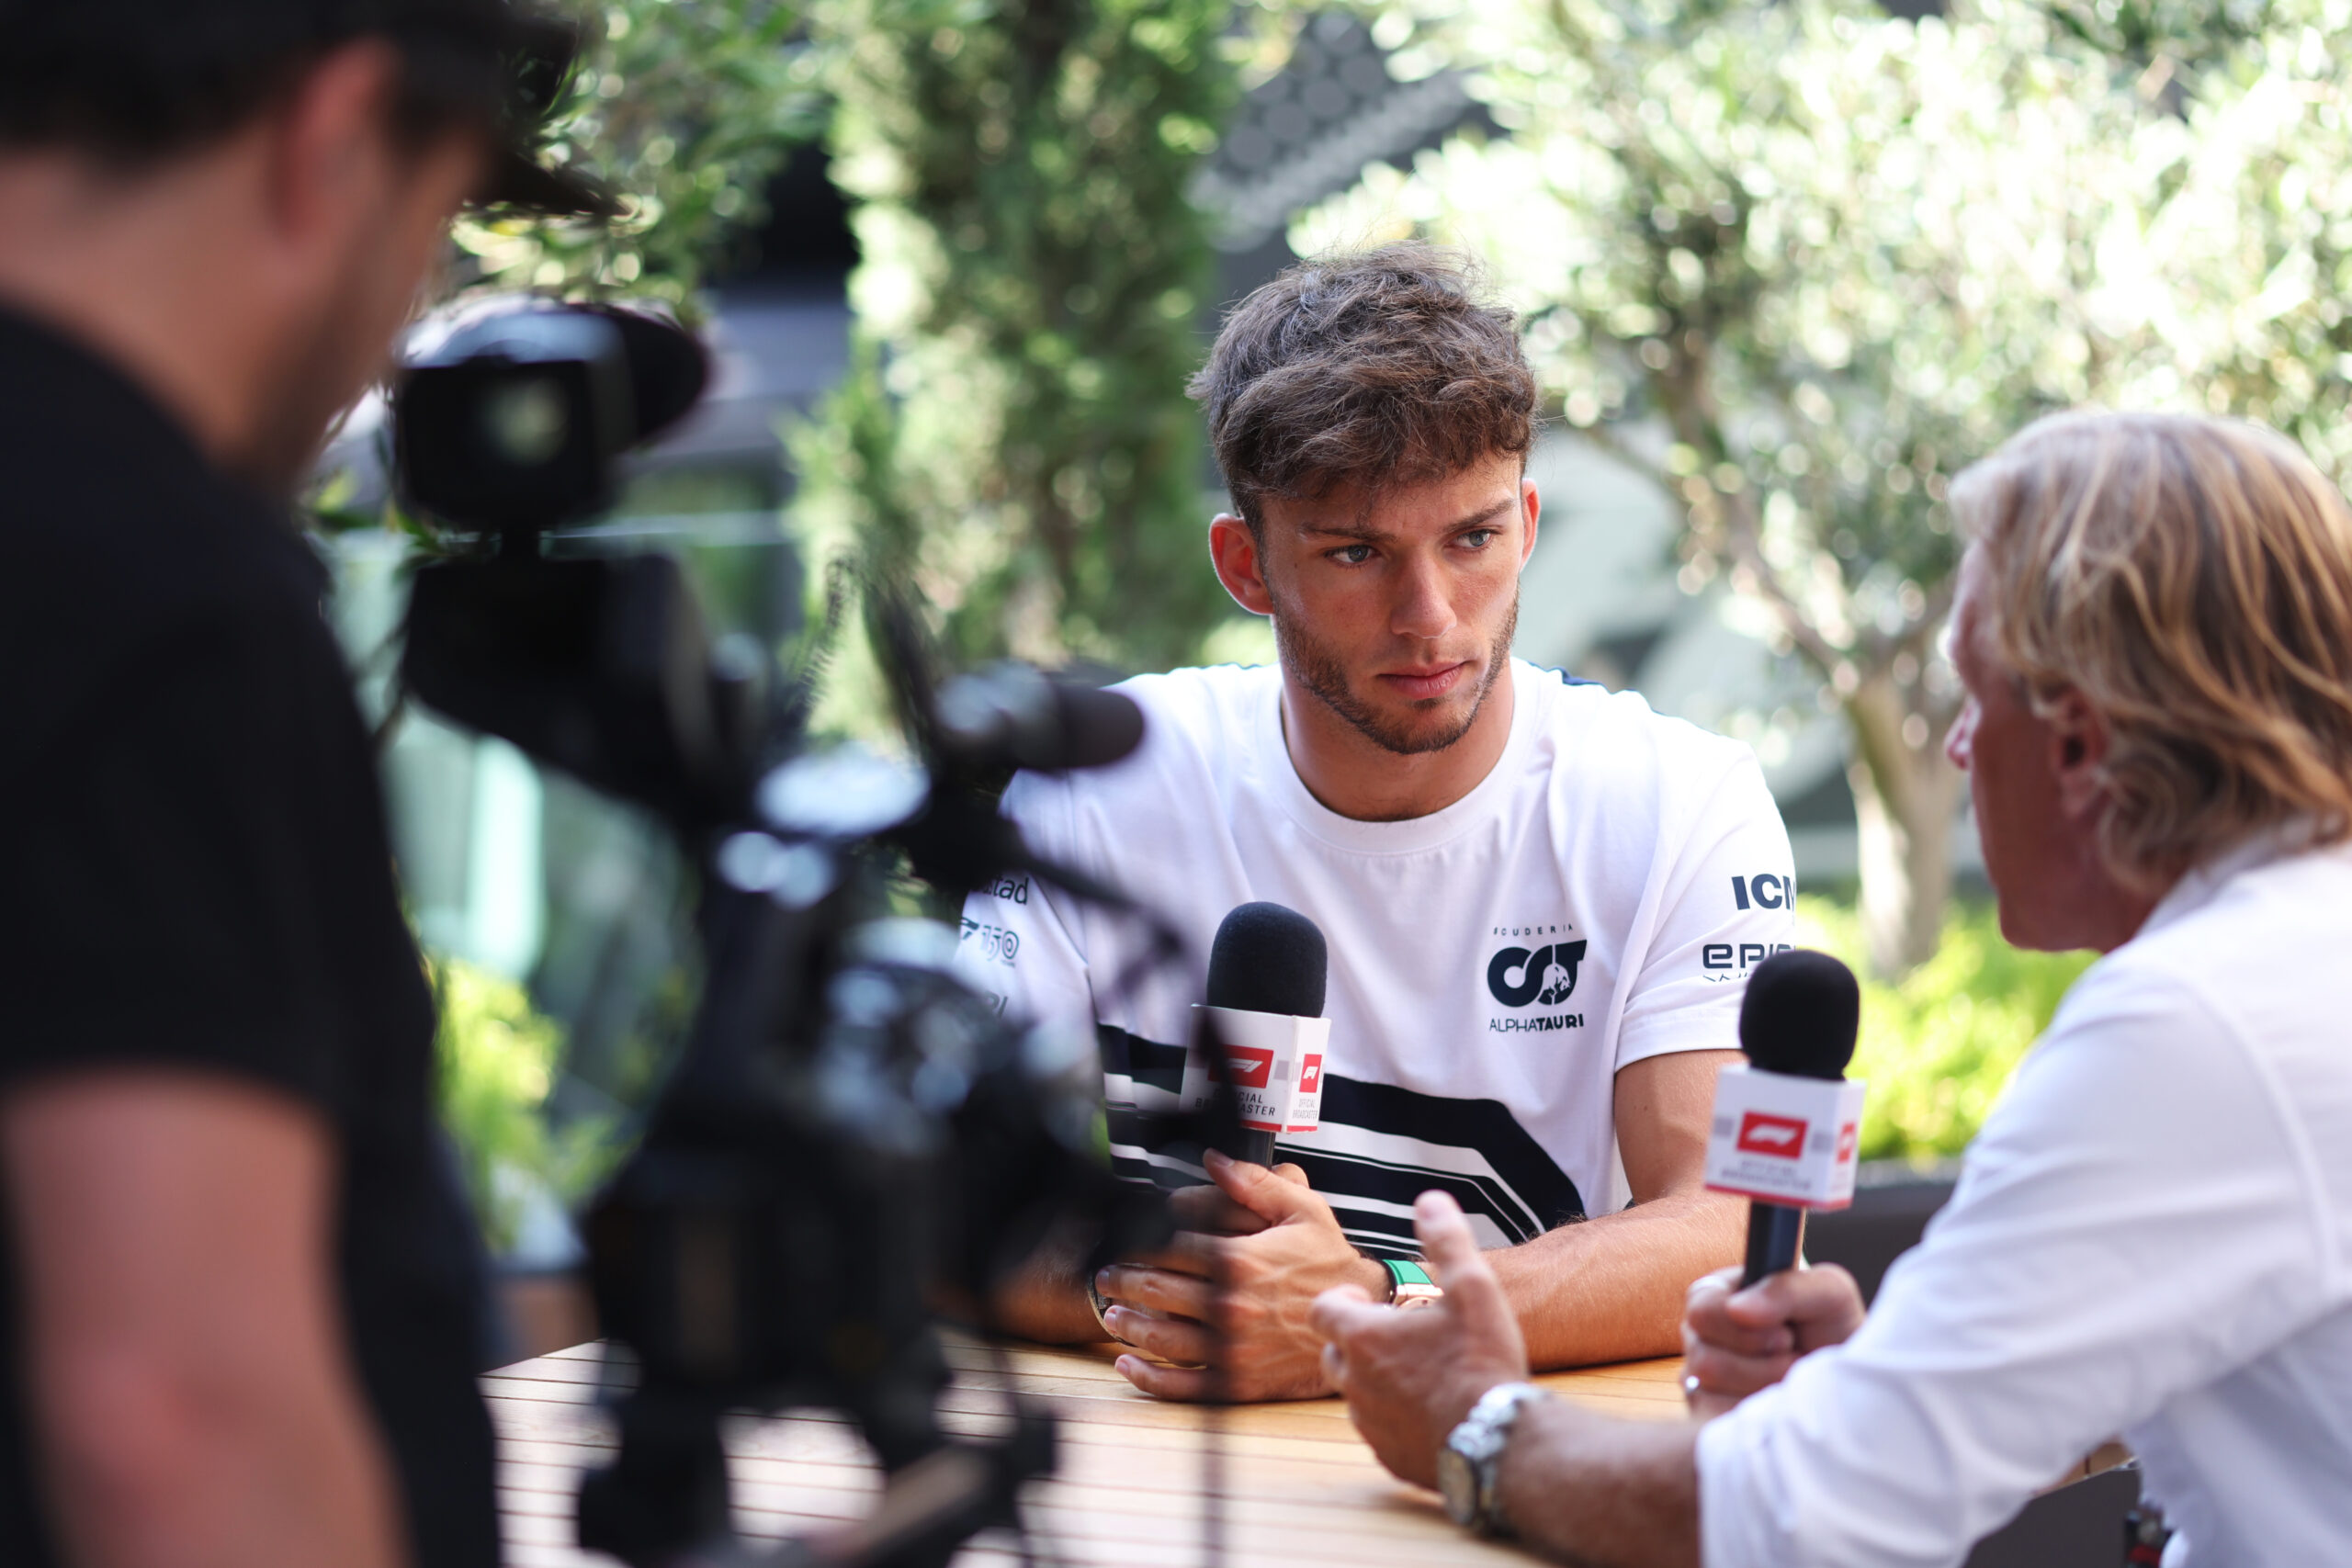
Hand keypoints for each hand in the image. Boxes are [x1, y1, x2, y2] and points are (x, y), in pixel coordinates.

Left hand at [1097, 1149, 1387, 1401]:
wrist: (1359, 1320)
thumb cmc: (1328, 1262)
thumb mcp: (1302, 1210)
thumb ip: (1253, 1182)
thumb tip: (1211, 1159)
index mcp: (1238, 1261)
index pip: (1168, 1247)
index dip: (1138, 1241)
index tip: (1122, 1239)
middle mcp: (1229, 1306)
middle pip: (1155, 1290)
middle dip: (1121, 1280)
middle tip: (1104, 1275)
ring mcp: (1231, 1348)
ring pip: (1159, 1337)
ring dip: (1126, 1323)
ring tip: (1111, 1312)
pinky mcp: (1236, 1383)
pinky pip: (1181, 1386)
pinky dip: (1147, 1377)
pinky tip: (1127, 1364)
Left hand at [1309, 1190, 1529, 1489]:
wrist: (1500, 1441)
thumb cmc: (1483, 1362)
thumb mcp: (1473, 1286)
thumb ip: (1446, 1240)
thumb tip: (1430, 1202)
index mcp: (1365, 1337)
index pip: (1323, 1309)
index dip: (1342, 1299)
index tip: (1367, 1299)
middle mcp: (1355, 1381)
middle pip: (1333, 1352)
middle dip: (1355, 1339)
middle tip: (1394, 1333)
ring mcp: (1369, 1423)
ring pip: (1355, 1393)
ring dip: (1375, 1378)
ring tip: (1416, 1370)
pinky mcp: (1387, 1456)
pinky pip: (1377, 1430)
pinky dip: (1393, 1416)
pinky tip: (1428, 1409)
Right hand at [1679, 1263, 1865, 1417]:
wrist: (1848, 1378)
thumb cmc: (1832, 1328)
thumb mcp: (1826, 1293)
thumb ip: (1785, 1289)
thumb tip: (1736, 1309)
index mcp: (1715, 1295)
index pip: (1702, 1311)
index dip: (1745, 1328)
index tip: (1785, 1333)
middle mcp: (1700, 1336)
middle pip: (1704, 1357)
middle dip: (1761, 1361)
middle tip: (1791, 1353)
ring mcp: (1700, 1378)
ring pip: (1714, 1391)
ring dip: (1765, 1384)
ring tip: (1789, 1376)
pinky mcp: (1709, 1414)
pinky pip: (1721, 1420)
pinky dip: (1759, 1412)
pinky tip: (1775, 1399)